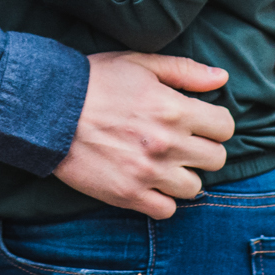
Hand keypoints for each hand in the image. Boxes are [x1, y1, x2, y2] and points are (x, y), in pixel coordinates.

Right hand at [54, 53, 233, 219]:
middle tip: (182, 143)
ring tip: (163, 163)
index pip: (225, 127)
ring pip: (194, 187)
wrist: (49, 109)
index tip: (199, 123)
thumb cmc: (95, 81)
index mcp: (173, 107)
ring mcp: (148, 172)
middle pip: (216, 159)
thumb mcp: (140, 64)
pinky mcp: (128, 194)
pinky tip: (149, 183)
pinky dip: (162, 200)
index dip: (215, 123)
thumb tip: (222, 78)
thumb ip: (184, 71)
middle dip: (203, 150)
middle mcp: (167, 142)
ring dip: (183, 176)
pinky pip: (167, 210)